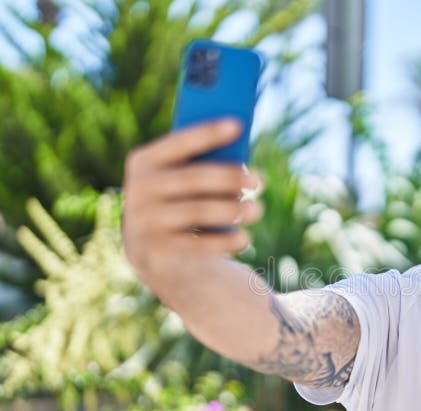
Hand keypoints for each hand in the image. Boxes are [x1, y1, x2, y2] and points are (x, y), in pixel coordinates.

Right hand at [122, 118, 263, 276]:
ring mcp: (144, 222)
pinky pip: (198, 245)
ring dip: (233, 210)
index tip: (238, 124)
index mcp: (144, 161)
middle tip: (259, 180)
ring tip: (258, 209)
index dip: (207, 133)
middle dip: (229, 178)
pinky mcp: (157, 252)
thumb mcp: (182, 179)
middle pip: (192, 178)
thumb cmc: (179, 201)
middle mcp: (139, 189)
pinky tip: (245, 238)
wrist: (152, 251)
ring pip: (198, 212)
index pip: (178, 143)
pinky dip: (226, 241)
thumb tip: (243, 166)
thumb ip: (203, 165)